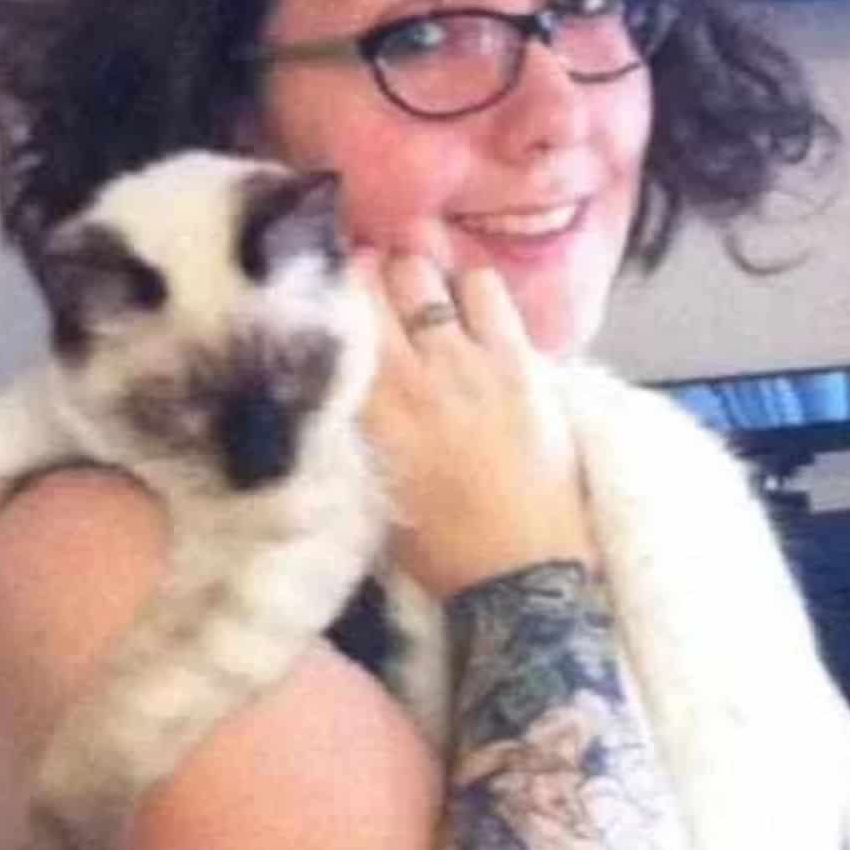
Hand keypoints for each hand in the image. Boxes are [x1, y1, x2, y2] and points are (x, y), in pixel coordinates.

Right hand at [355, 250, 595, 598]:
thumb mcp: (372, 491)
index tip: (328, 285)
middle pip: (376, 284)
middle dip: (370, 274)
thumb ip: (351, 431)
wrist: (521, 575)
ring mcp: (469, 364)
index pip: (336, 321)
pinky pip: (488, 289)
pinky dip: (471, 289)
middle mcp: (412, 377)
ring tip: (417, 291)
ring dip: (416, 279)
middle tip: (372, 282)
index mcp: (369, 414)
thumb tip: (329, 383)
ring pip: (425, 277)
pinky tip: (468, 308)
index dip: (330, 290)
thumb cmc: (439, 548)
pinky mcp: (520, 362)